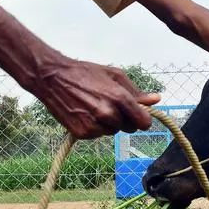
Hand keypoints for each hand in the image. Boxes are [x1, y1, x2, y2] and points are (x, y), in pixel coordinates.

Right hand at [32, 58, 160, 138]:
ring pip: (112, 132)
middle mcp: (108, 114)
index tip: (138, 115)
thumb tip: (156, 100)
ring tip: (95, 107)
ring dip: (109, 123)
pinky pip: (97, 135)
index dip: (142, 119)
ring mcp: (94, 126)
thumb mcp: (114, 75)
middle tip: (111, 105)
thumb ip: (136, 91)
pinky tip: (85, 113)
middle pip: (129, 128)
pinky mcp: (82, 133)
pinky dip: (95, 127)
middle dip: (124, 119)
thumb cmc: (85, 73)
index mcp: (119, 98)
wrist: (53, 78)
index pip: (143, 122)